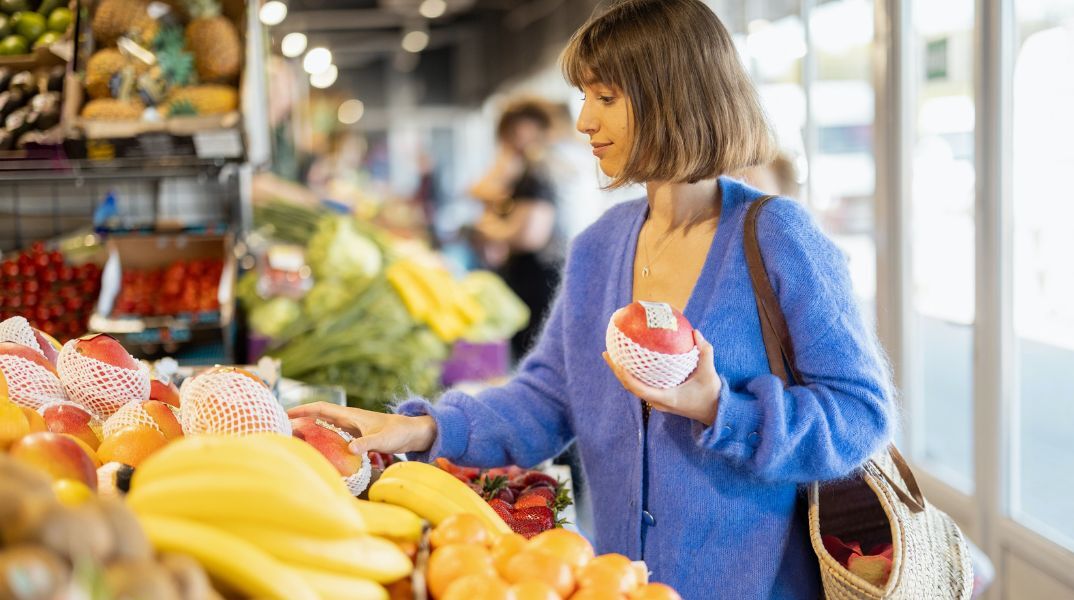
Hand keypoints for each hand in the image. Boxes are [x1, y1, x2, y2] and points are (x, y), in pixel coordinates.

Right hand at [286, 402, 437, 455]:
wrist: (413, 433)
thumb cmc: (399, 433)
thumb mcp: (383, 439)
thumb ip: (367, 444)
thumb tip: (350, 450)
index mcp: (351, 416)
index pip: (322, 408)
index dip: (303, 409)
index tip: (286, 412)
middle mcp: (348, 419)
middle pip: (319, 416)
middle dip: (300, 419)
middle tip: (282, 427)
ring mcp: (351, 428)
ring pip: (325, 426)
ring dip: (310, 429)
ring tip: (293, 438)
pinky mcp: (356, 436)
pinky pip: (333, 436)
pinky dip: (322, 439)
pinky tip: (316, 449)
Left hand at [603, 330, 722, 425]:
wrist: (715, 412)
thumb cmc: (711, 394)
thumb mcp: (709, 373)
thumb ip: (705, 352)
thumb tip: (695, 332)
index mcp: (667, 398)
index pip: (639, 389)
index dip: (626, 377)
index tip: (617, 362)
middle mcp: (658, 402)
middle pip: (631, 387)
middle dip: (617, 371)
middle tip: (607, 353)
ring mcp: (658, 401)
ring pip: (634, 387)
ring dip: (622, 373)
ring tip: (613, 355)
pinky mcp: (660, 398)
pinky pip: (641, 385)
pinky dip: (633, 374)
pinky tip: (631, 360)